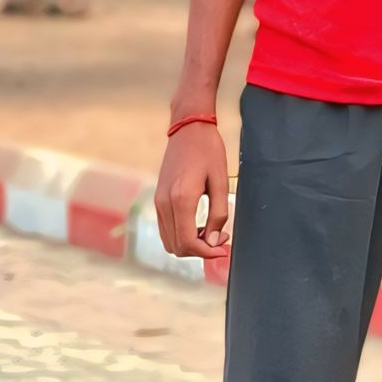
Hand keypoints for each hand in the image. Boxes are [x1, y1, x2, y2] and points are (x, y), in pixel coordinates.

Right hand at [155, 119, 231, 261]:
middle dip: (200, 250)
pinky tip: (198, 225)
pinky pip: (166, 230)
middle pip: (177, 246)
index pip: (188, 242)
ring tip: (211, 232)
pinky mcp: (158, 199)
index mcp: (182, 198)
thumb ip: (218, 214)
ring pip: (169, 241)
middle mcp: (165, 203)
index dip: (207, 252)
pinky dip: (181, 235)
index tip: (224, 247)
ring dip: (190, 244)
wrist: (188, 129)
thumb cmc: (209, 151)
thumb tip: (212, 242)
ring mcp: (158, 201)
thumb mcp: (221, 182)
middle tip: (221, 237)